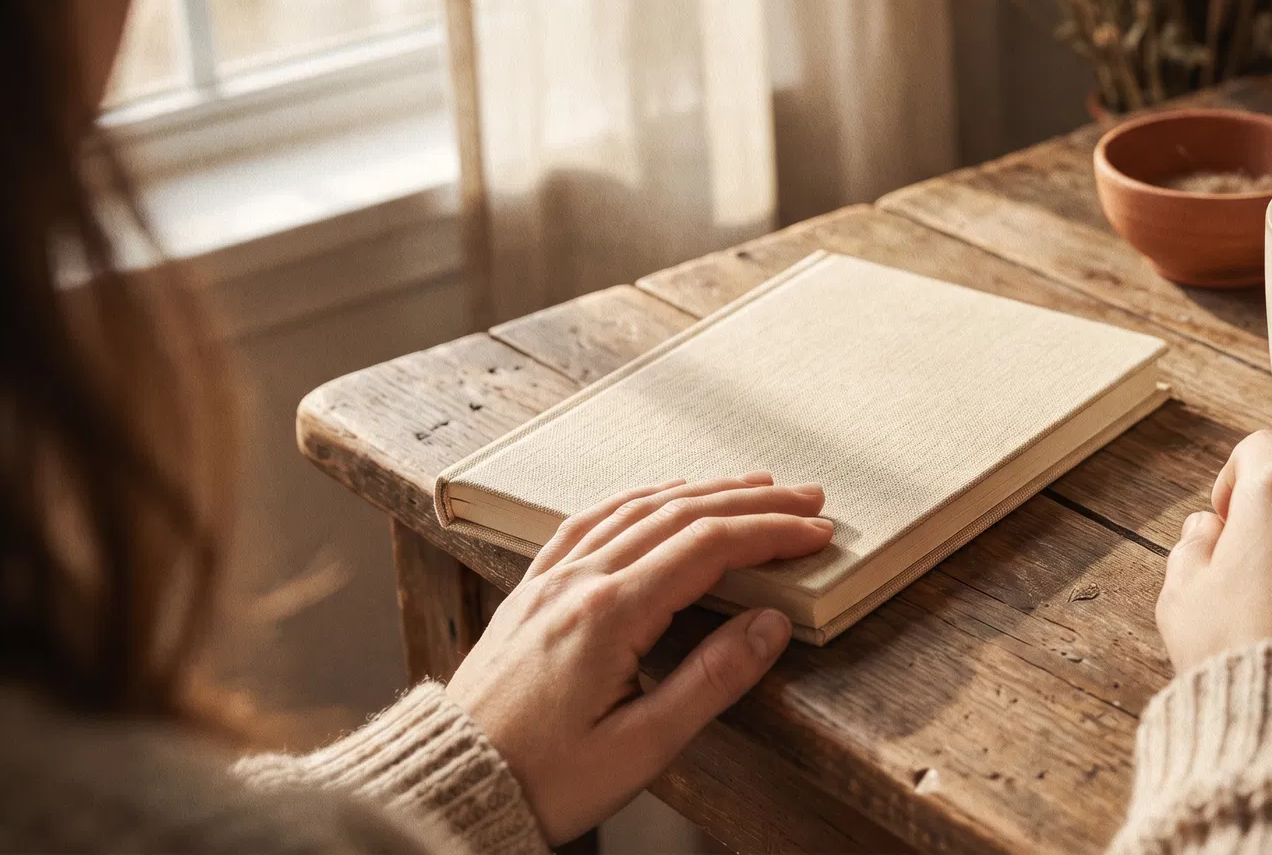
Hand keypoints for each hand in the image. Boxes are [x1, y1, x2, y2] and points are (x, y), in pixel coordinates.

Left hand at [446, 473, 832, 843]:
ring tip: (751, 486)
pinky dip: (637, 499)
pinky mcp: (530, 591)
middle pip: (679, 515)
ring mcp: (549, 580)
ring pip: (636, 508)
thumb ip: (712, 680)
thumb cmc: (546, 779)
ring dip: (701, 490)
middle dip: (751, 503)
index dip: (770, 533)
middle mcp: (578, 582)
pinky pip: (588, 521)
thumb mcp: (643, 747)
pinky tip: (657, 497)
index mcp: (609, 615)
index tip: (817, 533)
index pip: (708, 548)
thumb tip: (771, 625)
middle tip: (807, 500)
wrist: (454, 786)